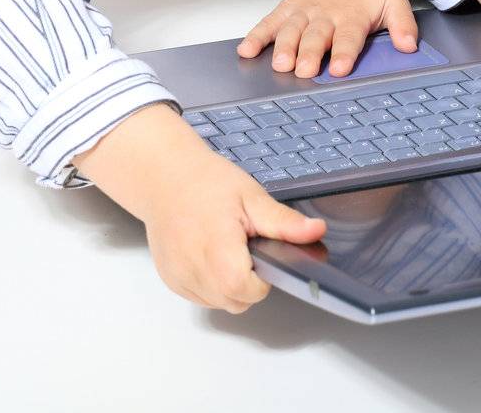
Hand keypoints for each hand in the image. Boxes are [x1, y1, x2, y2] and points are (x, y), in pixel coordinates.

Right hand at [73, 104, 325, 311]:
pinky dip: (211, 284)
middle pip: (235, 302)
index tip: (259, 254)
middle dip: (248, 282)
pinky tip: (209, 254)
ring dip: (229, 285)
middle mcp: (192, 268)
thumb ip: (283, 222)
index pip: (248, 291)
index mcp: (216, 248)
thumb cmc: (205, 182)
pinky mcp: (171, 280)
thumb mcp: (251, 196)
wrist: (164, 176)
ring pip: (219, 302)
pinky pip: (202, 296)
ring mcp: (179, 277)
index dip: (261, 279)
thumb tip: (316, 231)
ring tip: (225, 248)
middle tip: (243, 246)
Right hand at [238, 0, 416, 77]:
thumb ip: (403, 24)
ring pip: (291, 30)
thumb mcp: (392, 2)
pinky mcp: (286, 10)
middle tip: (304, 71)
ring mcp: (303, 12)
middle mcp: (325, 15)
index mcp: (351, 16)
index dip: (344, 52)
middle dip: (309, 53)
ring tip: (280, 64)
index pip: (349, 36)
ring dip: (284, 48)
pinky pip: (269, 22)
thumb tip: (409, 45)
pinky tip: (247, 51)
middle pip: (316, 36)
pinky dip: (257, 36)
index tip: (339, 68)